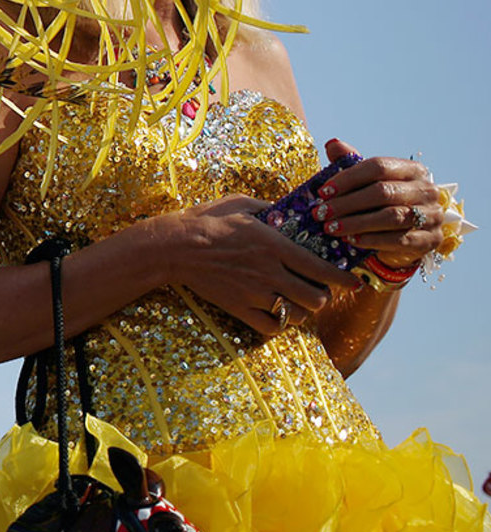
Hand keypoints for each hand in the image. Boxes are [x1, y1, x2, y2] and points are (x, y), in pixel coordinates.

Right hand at [159, 195, 356, 336]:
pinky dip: (280, 324)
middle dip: (324, 296)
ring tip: (300, 302)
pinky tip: (278, 313)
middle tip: (321, 290)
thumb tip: (287, 210)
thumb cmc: (208, 220)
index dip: (343, 279)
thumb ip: (270, 208)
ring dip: (304, 310)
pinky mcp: (240, 308)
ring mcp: (255, 293)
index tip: (354, 283)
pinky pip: (272, 327)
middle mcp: (270, 272)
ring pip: (297, 315)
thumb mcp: (242, 203)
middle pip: (315, 298)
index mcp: (275, 245)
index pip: (321, 267)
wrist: (176, 247)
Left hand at [313, 139, 444, 267]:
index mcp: (412, 169)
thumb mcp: (369, 182)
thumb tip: (332, 144)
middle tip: (321, 213)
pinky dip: (372, 239)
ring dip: (356, 223)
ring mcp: (432, 216)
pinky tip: (351, 240)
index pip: (378, 167)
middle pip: (383, 192)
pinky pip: (399, 240)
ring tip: (331, 228)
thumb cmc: (383, 203)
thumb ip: (351, 162)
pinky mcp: (431, 240)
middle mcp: (426, 190)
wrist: (408, 236)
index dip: (348, 178)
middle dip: (347, 203)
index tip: (323, 191)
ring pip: (390, 216)